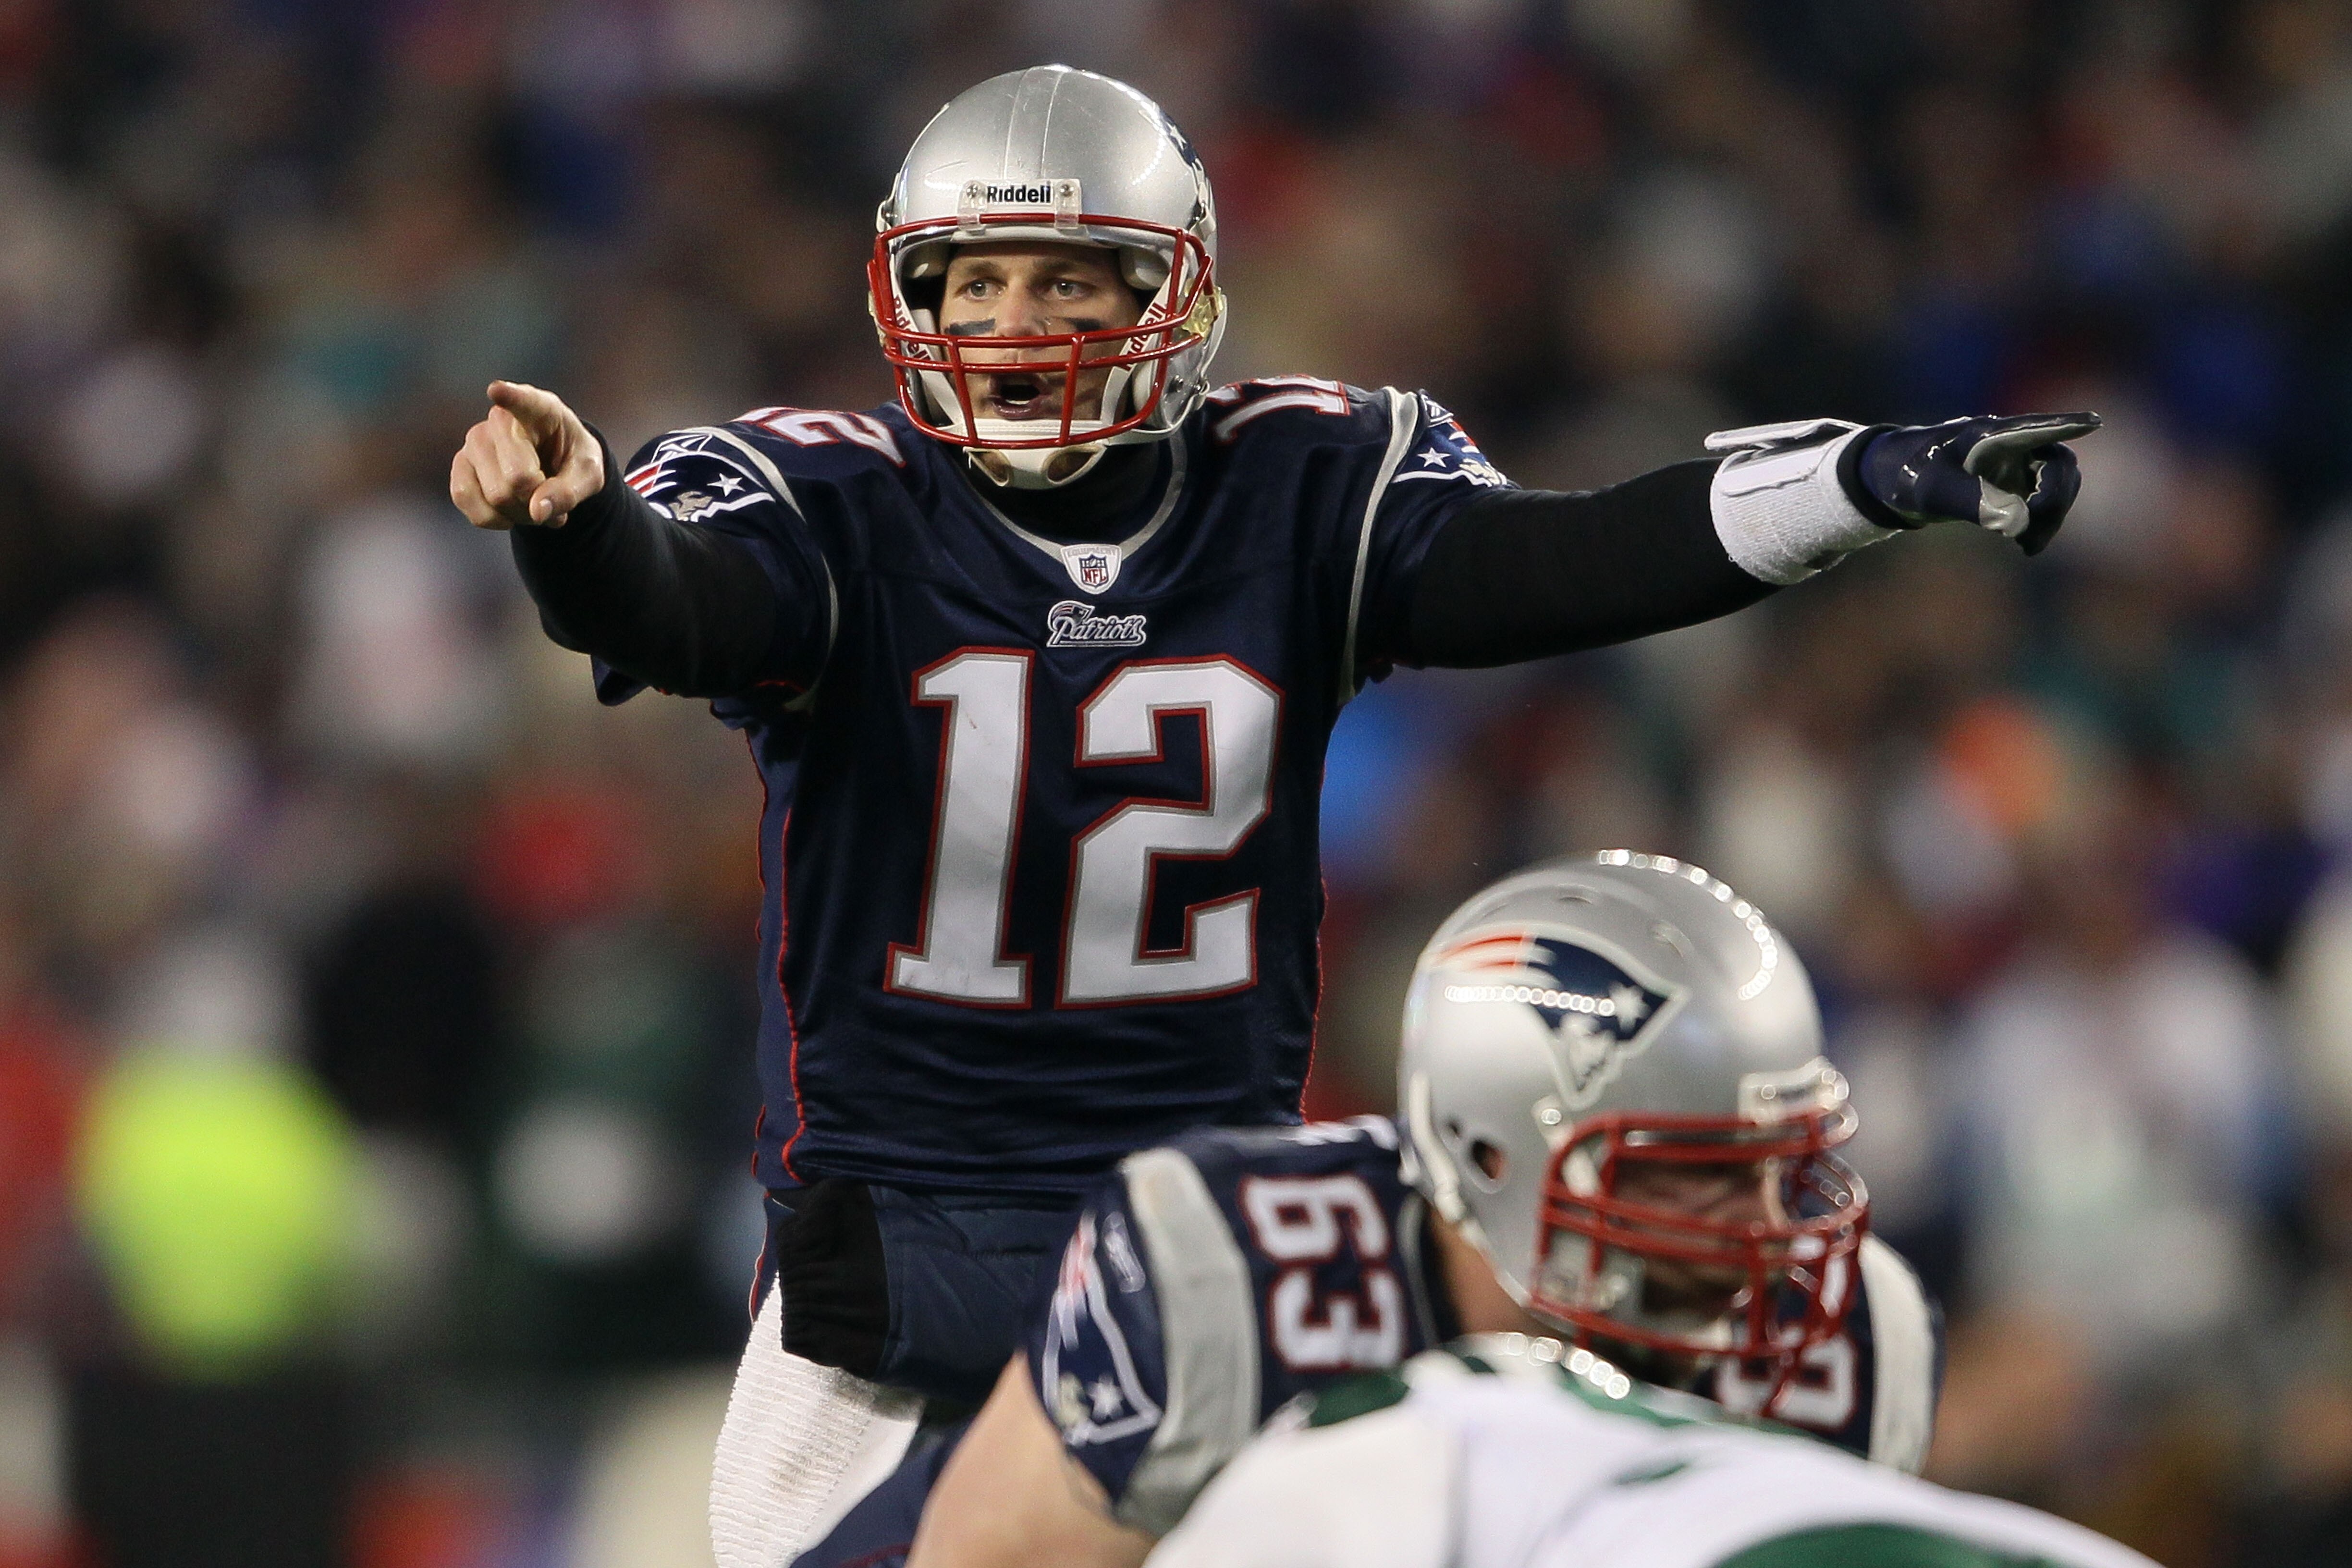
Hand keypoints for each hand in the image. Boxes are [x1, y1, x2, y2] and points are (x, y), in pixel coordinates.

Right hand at [449, 380, 604, 529]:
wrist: (554, 468)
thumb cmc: (573, 461)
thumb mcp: (588, 476)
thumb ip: (569, 492)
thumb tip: (537, 511)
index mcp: (541, 410)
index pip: (524, 402)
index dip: (511, 397)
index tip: (498, 390)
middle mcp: (501, 419)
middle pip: (517, 478)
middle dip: (538, 501)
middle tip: (550, 496)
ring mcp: (475, 440)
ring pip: (494, 495)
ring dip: (519, 514)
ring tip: (533, 503)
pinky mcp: (460, 464)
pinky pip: (465, 498)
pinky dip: (492, 518)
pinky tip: (509, 512)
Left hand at [1857, 411, 2101, 555]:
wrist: (1894, 482)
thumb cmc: (1910, 475)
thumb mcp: (1933, 491)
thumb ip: (1973, 502)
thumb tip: (2017, 522)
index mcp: (1990, 435)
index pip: (2036, 427)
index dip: (2066, 425)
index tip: (2094, 422)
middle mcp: (2011, 445)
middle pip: (2059, 463)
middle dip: (2056, 497)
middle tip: (2033, 530)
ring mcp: (2016, 465)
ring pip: (2057, 485)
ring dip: (2052, 515)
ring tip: (2028, 545)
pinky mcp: (2014, 485)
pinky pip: (2044, 502)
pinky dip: (2042, 523)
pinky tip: (2025, 544)